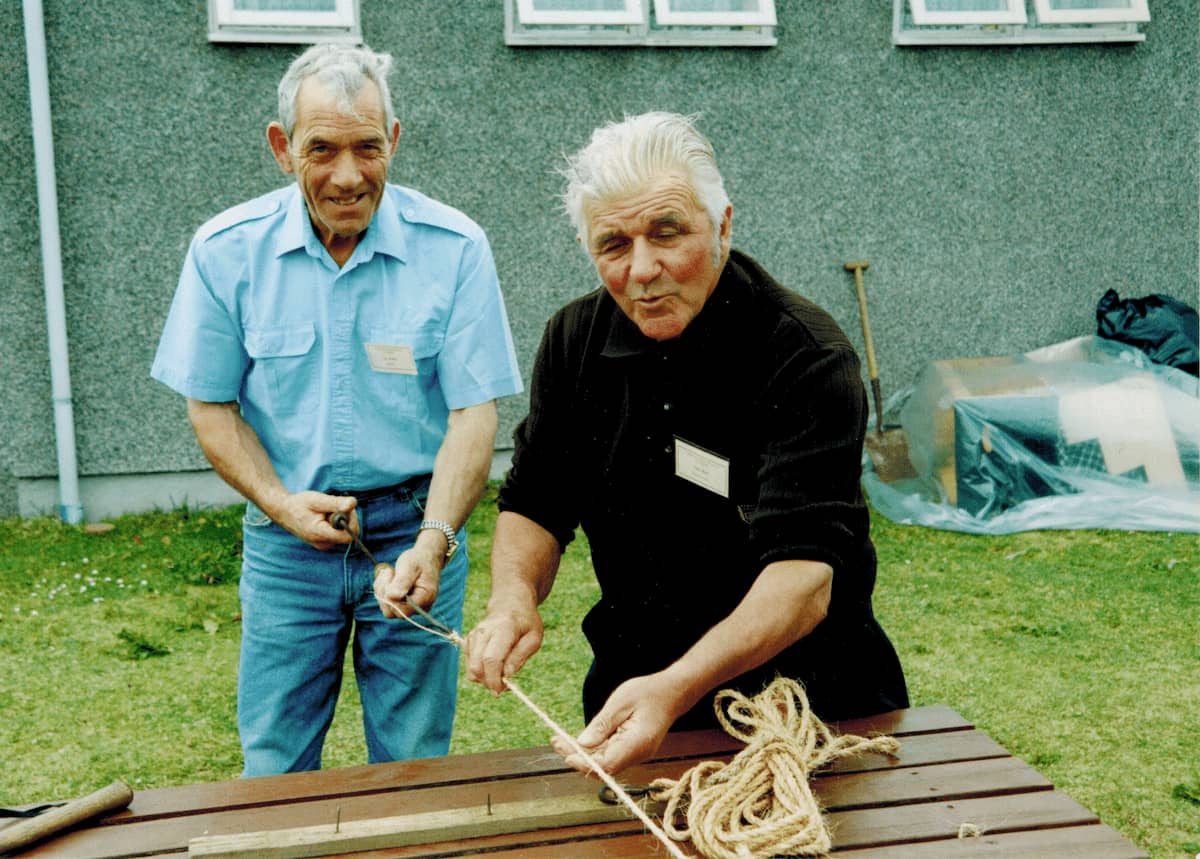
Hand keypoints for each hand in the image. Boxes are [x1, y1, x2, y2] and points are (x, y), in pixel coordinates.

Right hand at [272, 491, 355, 550]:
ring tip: (325, 512)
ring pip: (345, 533)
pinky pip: (339, 534)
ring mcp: (323, 545)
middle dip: (346, 518)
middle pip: (349, 533)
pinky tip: (325, 517)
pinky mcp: (324, 543)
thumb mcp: (317, 500)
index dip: (351, 521)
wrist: (284, 511)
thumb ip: (336, 503)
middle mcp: (323, 544)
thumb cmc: (300, 504)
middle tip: (332, 507)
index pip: (348, 536)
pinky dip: (336, 524)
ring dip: (340, 520)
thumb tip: (354, 503)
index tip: (343, 508)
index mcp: (319, 535)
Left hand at [374, 538, 443, 618]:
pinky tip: (388, 577)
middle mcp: (419, 608)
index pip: (402, 611)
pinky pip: (386, 603)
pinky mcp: (402, 605)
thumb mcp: (410, 566)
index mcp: (425, 599)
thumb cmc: (419, 560)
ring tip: (389, 572)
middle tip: (388, 571)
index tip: (390, 574)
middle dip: (384, 592)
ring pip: (386, 608)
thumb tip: (392, 597)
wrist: (424, 557)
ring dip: (382, 589)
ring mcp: (410, 608)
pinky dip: (382, 589)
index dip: (390, 598)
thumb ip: (402, 581)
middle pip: (392, 612)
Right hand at [464, 595, 543, 694]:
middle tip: (505, 686)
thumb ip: (520, 656)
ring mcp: (473, 636)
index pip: (491, 659)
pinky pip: (469, 665)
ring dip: (485, 679)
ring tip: (502, 675)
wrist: (510, 605)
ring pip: (471, 668)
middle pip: (477, 666)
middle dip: (489, 682)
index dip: (494, 679)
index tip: (502, 690)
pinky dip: (480, 672)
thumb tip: (507, 675)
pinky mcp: (468, 641)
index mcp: (502, 629)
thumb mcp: (534, 638)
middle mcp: (483, 632)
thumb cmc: (525, 623)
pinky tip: (493, 668)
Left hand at [551, 674, 679, 775]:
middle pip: (602, 765)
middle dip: (577, 757)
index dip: (585, 763)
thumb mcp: (621, 702)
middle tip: (555, 742)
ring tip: (558, 740)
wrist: (672, 692)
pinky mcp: (631, 749)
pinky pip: (609, 754)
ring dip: (582, 753)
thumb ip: (602, 724)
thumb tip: (581, 744)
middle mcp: (637, 754)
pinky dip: (592, 749)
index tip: (566, 754)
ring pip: (604, 761)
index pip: (607, 764)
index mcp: (637, 743)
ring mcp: (635, 754)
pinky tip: (576, 741)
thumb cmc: (648, 692)